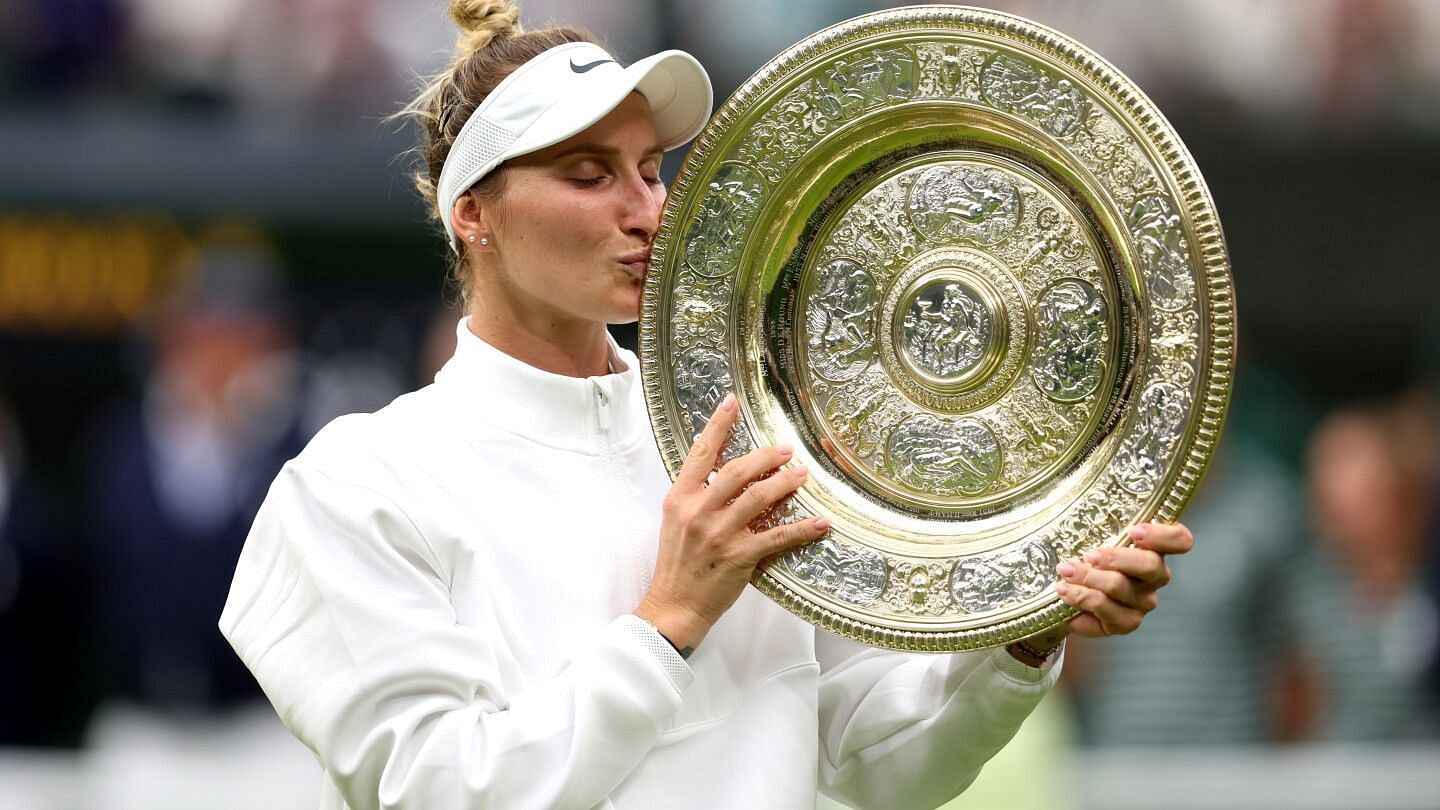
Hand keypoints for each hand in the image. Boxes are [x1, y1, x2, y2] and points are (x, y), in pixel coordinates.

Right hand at [636, 394, 829, 651]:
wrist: (673, 606)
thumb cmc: (677, 566)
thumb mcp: (675, 524)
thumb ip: (696, 498)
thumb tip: (727, 477)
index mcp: (679, 500)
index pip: (700, 454)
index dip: (717, 426)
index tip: (732, 403)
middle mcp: (698, 512)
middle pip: (736, 471)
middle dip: (764, 457)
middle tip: (785, 449)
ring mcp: (718, 535)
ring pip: (758, 498)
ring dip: (784, 483)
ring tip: (802, 475)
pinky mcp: (739, 557)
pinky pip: (777, 537)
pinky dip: (802, 529)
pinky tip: (820, 523)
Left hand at [1055, 521, 1193, 637]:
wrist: (1065, 594)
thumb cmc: (1084, 558)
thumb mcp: (1091, 534)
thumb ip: (1097, 519)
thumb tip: (1076, 495)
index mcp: (1153, 549)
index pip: (1179, 540)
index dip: (1163, 535)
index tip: (1134, 531)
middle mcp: (1154, 578)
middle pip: (1150, 565)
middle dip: (1115, 558)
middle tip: (1087, 555)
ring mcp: (1141, 603)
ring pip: (1121, 589)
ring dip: (1087, 580)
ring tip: (1064, 573)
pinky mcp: (1123, 624)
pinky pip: (1106, 617)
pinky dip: (1081, 605)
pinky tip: (1064, 597)